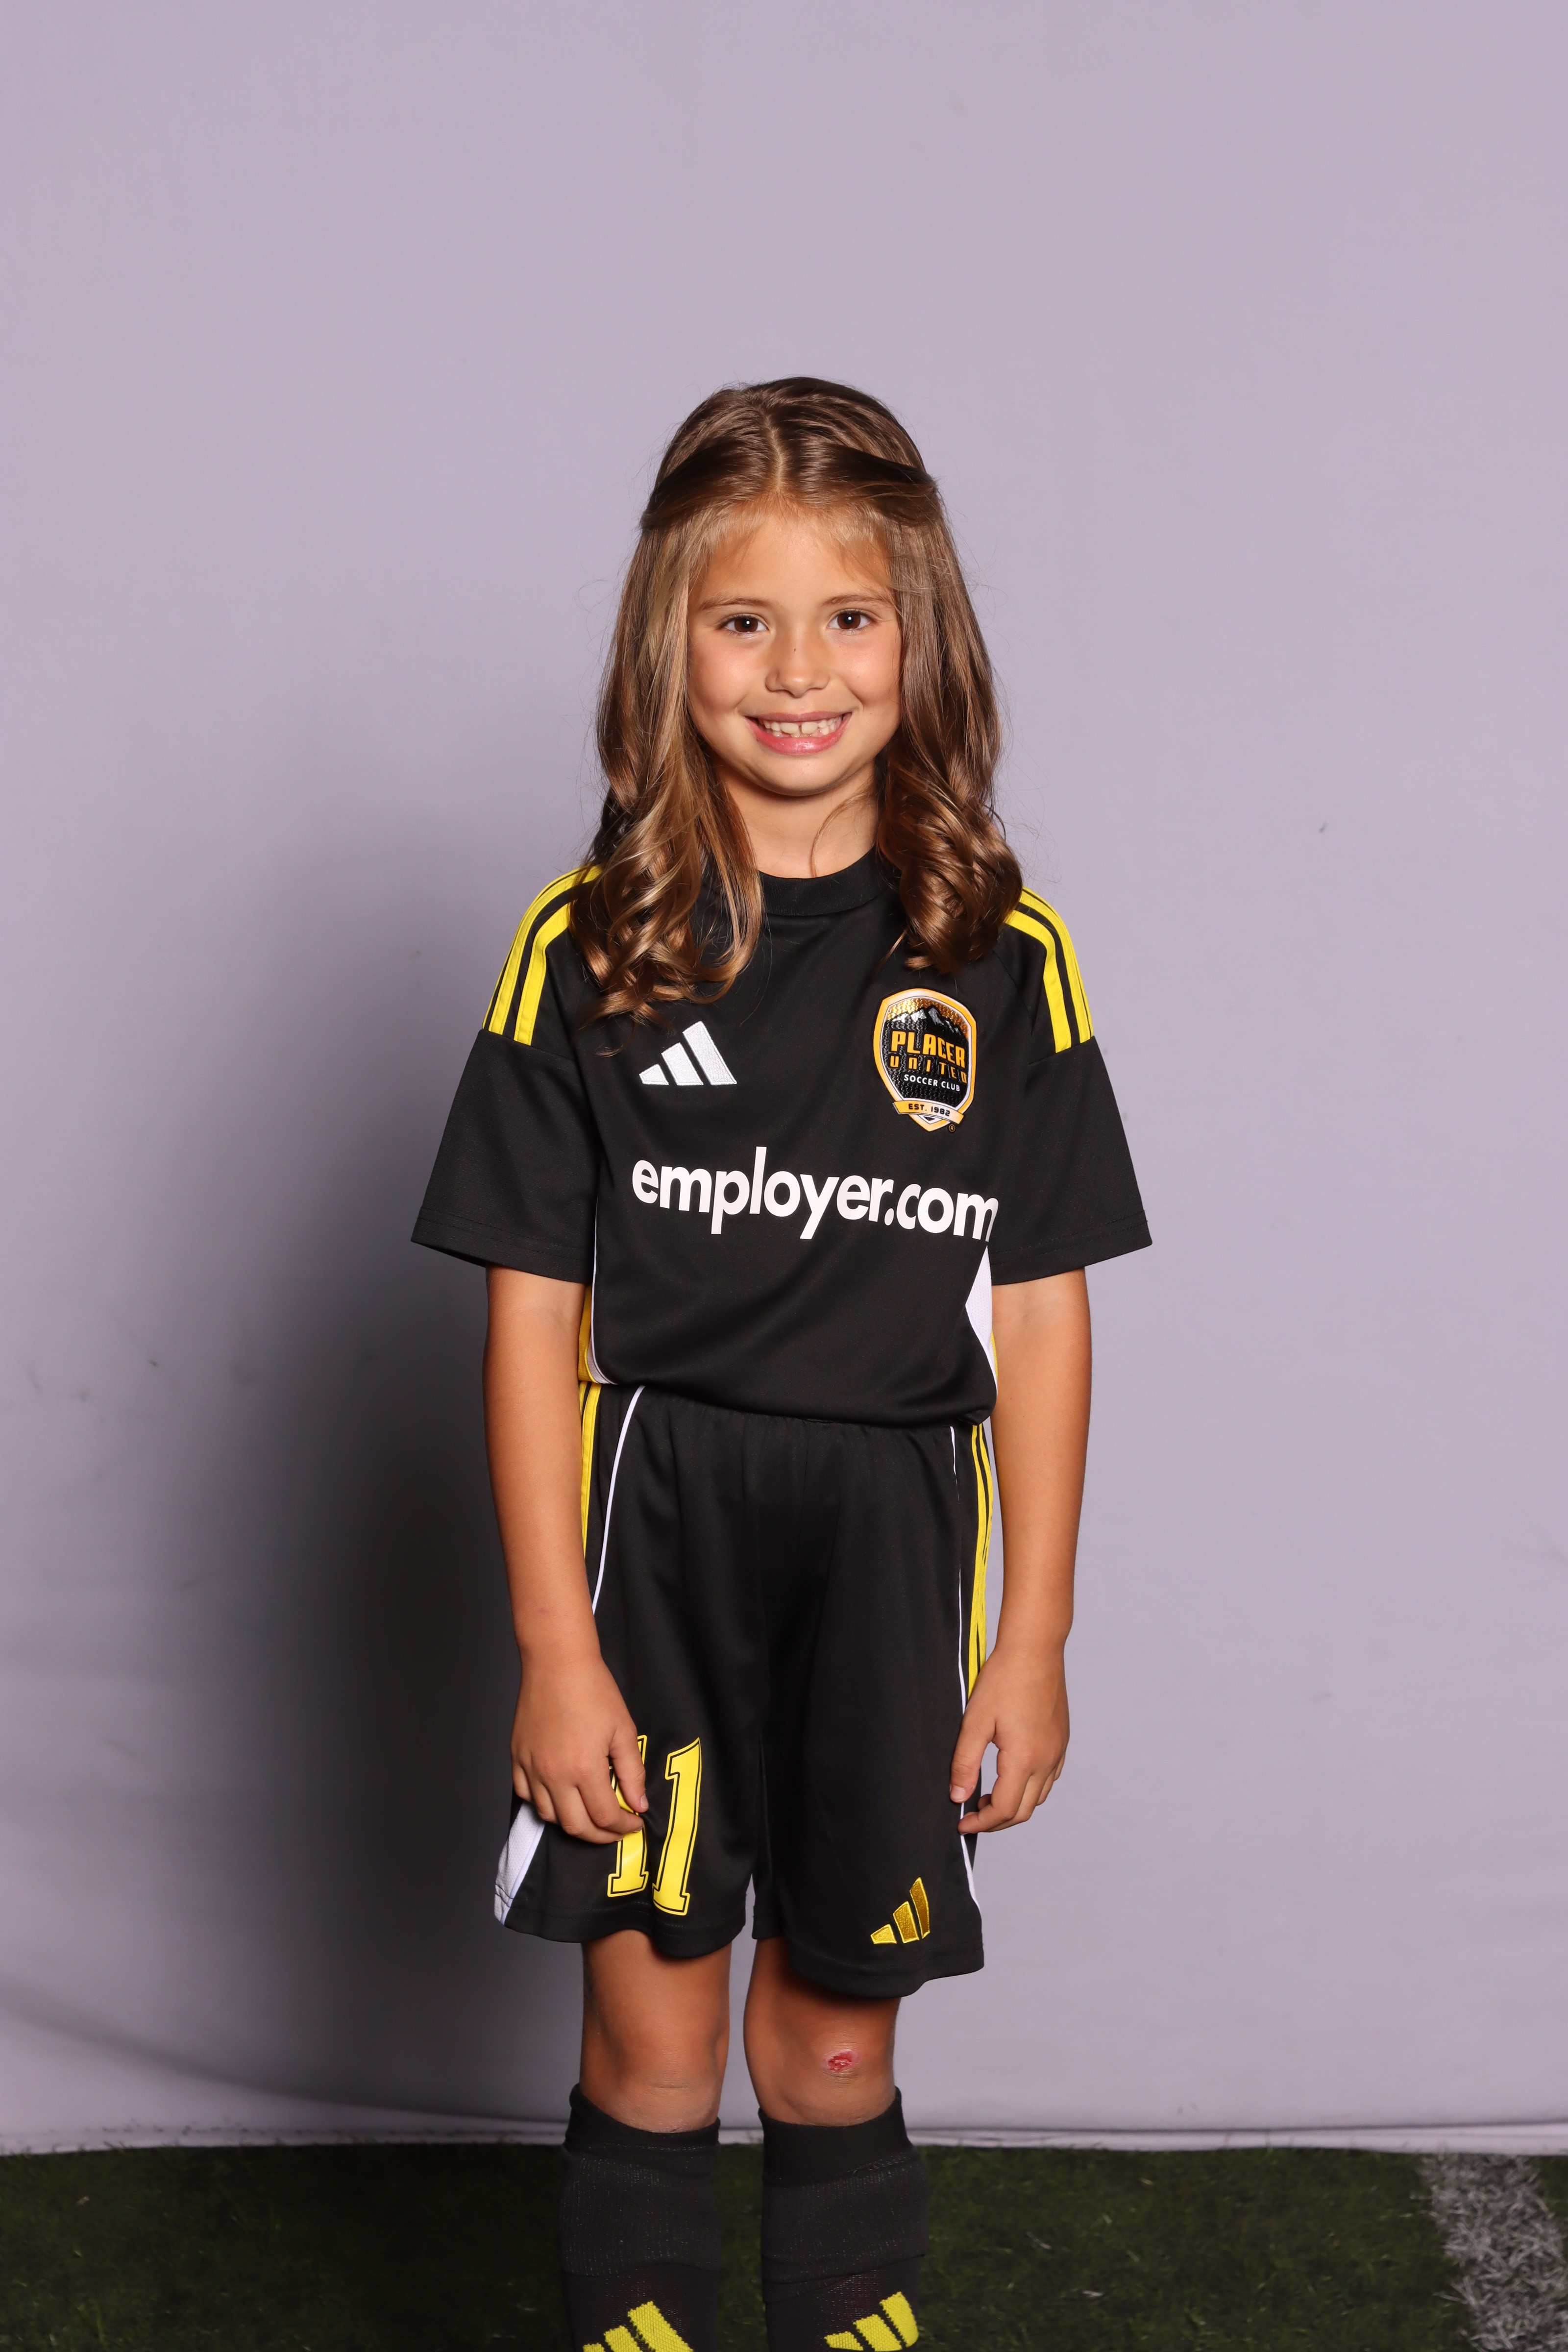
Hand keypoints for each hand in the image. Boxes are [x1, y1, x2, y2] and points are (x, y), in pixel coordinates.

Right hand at [511, 1644, 647, 1844]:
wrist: (557, 1662)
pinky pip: (524, 1795)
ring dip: (572, 1822)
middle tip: (615, 1829)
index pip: (605, 1817)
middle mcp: (554, 1775)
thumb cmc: (593, 1689)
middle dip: (600, 1835)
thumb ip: (632, 1772)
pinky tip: (559, 1795)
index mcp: (584, 1769)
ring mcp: (531, 1767)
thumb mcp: (623, 1730)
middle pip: (576, 1826)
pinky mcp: (517, 1757)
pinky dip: (542, 1803)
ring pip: (549, 1816)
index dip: (623, 1827)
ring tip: (589, 1813)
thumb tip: (638, 1805)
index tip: (634, 1823)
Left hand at [948, 1642, 1068, 1833]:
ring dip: (1014, 1806)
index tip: (961, 1822)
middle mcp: (1047, 1761)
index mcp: (1025, 1759)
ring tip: (988, 1797)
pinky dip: (1031, 1789)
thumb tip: (958, 1797)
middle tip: (972, 1815)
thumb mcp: (975, 1721)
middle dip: (996, 1821)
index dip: (981, 1823)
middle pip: (1024, 1811)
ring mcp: (1057, 1751)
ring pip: (1040, 1797)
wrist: (1035, 1649)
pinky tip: (1012, 1776)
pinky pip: (1050, 1778)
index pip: (1004, 1810)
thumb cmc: (1003, 1680)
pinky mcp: (1061, 1740)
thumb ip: (965, 1762)